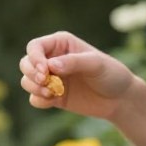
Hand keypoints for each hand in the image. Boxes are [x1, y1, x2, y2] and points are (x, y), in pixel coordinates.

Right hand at [19, 31, 137, 118]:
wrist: (119, 99)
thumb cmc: (111, 75)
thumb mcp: (96, 64)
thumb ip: (73, 62)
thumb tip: (51, 66)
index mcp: (61, 44)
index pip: (35, 47)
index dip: (34, 58)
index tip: (45, 72)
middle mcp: (52, 59)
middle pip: (25, 63)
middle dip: (31, 74)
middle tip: (46, 83)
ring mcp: (51, 79)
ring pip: (26, 81)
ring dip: (34, 88)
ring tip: (52, 93)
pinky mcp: (52, 96)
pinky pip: (34, 99)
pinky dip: (39, 100)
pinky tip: (53, 100)